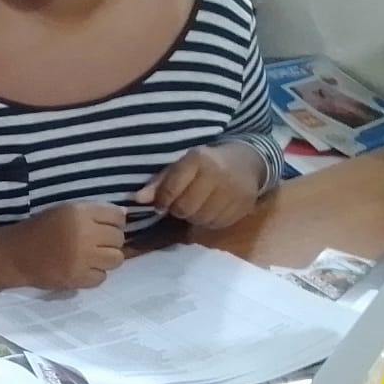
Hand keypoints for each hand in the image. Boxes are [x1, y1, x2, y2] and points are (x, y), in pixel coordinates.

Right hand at [9, 202, 126, 290]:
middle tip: (95, 242)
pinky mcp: (78, 278)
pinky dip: (95, 273)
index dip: (113, 221)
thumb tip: (125, 215)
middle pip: (118, 238)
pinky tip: (82, 267)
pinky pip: (102, 276)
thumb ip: (94, 212)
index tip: (102, 225)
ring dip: (106, 257)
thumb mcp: (64, 211)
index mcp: (79, 213)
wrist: (15, 254)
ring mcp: (82, 259)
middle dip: (110, 239)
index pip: (117, 216)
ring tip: (91, 256)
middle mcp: (83, 234)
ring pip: (116, 259)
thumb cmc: (40, 229)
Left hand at [134, 144, 264, 228]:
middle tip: (180, 205)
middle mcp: (218, 174)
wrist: (245, 162)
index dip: (162, 201)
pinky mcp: (244, 205)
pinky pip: (217, 224)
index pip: (172, 188)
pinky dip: (209, 221)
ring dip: (193, 217)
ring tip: (195, 206)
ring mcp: (234, 190)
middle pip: (185, 208)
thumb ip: (159, 182)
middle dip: (177, 210)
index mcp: (198, 159)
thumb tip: (137, 199)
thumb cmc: (204, 164)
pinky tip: (209, 210)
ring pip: (201, 219)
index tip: (160, 205)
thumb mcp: (181, 165)